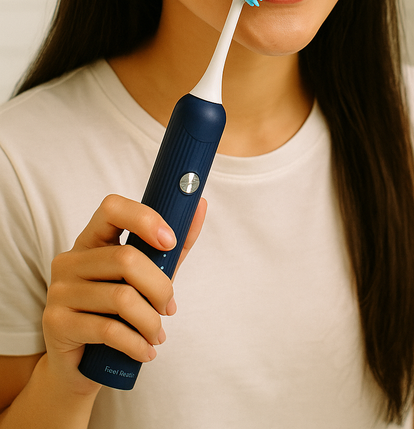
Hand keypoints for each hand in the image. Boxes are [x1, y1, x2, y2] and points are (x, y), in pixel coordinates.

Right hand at [42, 194, 205, 393]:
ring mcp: (59, 290)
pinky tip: (145, 351)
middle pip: (125, 259)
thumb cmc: (119, 313)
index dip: (144, 219)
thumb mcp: (148, 277)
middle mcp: (70, 260)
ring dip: (151, 322)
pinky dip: (137, 344)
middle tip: (169, 308)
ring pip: (121, 297)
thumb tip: (201, 205)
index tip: (170, 241)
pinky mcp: (56, 323)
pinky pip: (108, 330)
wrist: (80, 365)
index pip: (112, 208)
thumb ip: (173, 246)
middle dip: (159, 287)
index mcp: (92, 240)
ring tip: (157, 336)